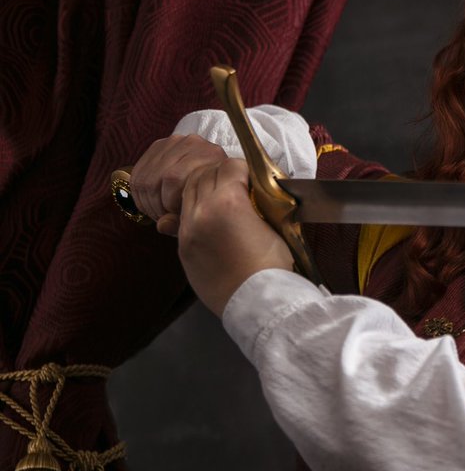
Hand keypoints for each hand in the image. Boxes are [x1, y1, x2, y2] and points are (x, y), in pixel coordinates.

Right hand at [130, 135, 228, 235]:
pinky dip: (140, 194)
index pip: (174, 178)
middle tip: (165, 217)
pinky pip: (138, 174)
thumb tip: (163, 224)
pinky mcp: (158, 147)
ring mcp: (174, 142)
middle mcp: (192, 143)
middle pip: (159, 177)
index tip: (175, 216)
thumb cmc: (212, 199)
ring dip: (148, 202)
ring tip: (160, 212)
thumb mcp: (205, 211)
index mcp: (210, 155)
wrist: (214, 179)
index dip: (169, 203)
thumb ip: (185, 220)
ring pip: (146, 177)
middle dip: (158, 204)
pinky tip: (151, 204)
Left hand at [177, 158, 294, 315]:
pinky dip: (196, 211)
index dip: (244, 169)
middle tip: (238, 186)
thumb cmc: (274, 267)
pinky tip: (213, 221)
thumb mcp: (276, 227)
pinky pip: (182, 217)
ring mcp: (187, 231)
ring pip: (187, 193)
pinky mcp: (182, 248)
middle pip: (203, 174)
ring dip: (204, 190)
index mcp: (227, 203)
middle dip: (220, 175)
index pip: (229, 166)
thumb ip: (258, 203)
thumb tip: (251, 190)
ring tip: (223, 201)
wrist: (257, 303)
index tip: (254, 180)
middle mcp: (201, 212)